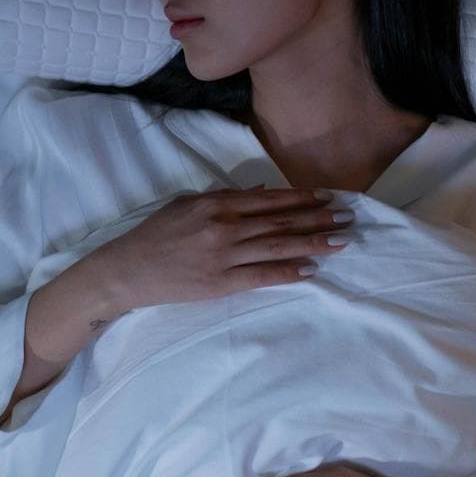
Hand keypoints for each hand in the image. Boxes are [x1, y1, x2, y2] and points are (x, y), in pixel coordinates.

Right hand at [84, 185, 352, 313]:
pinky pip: (262, 276)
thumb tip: (262, 193)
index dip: (301, 199)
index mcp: (216, 203)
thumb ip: (225, 197)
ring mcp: (223, 256)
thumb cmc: (156, 235)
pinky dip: (288, 272)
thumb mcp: (187, 204)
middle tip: (348, 217)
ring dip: (313, 243)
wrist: (127, 271)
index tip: (327, 197)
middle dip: (318, 219)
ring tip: (340, 241)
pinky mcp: (220, 283)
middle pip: (280, 222)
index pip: (269, 200)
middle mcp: (224, 226)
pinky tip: (311, 269)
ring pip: (277, 247)